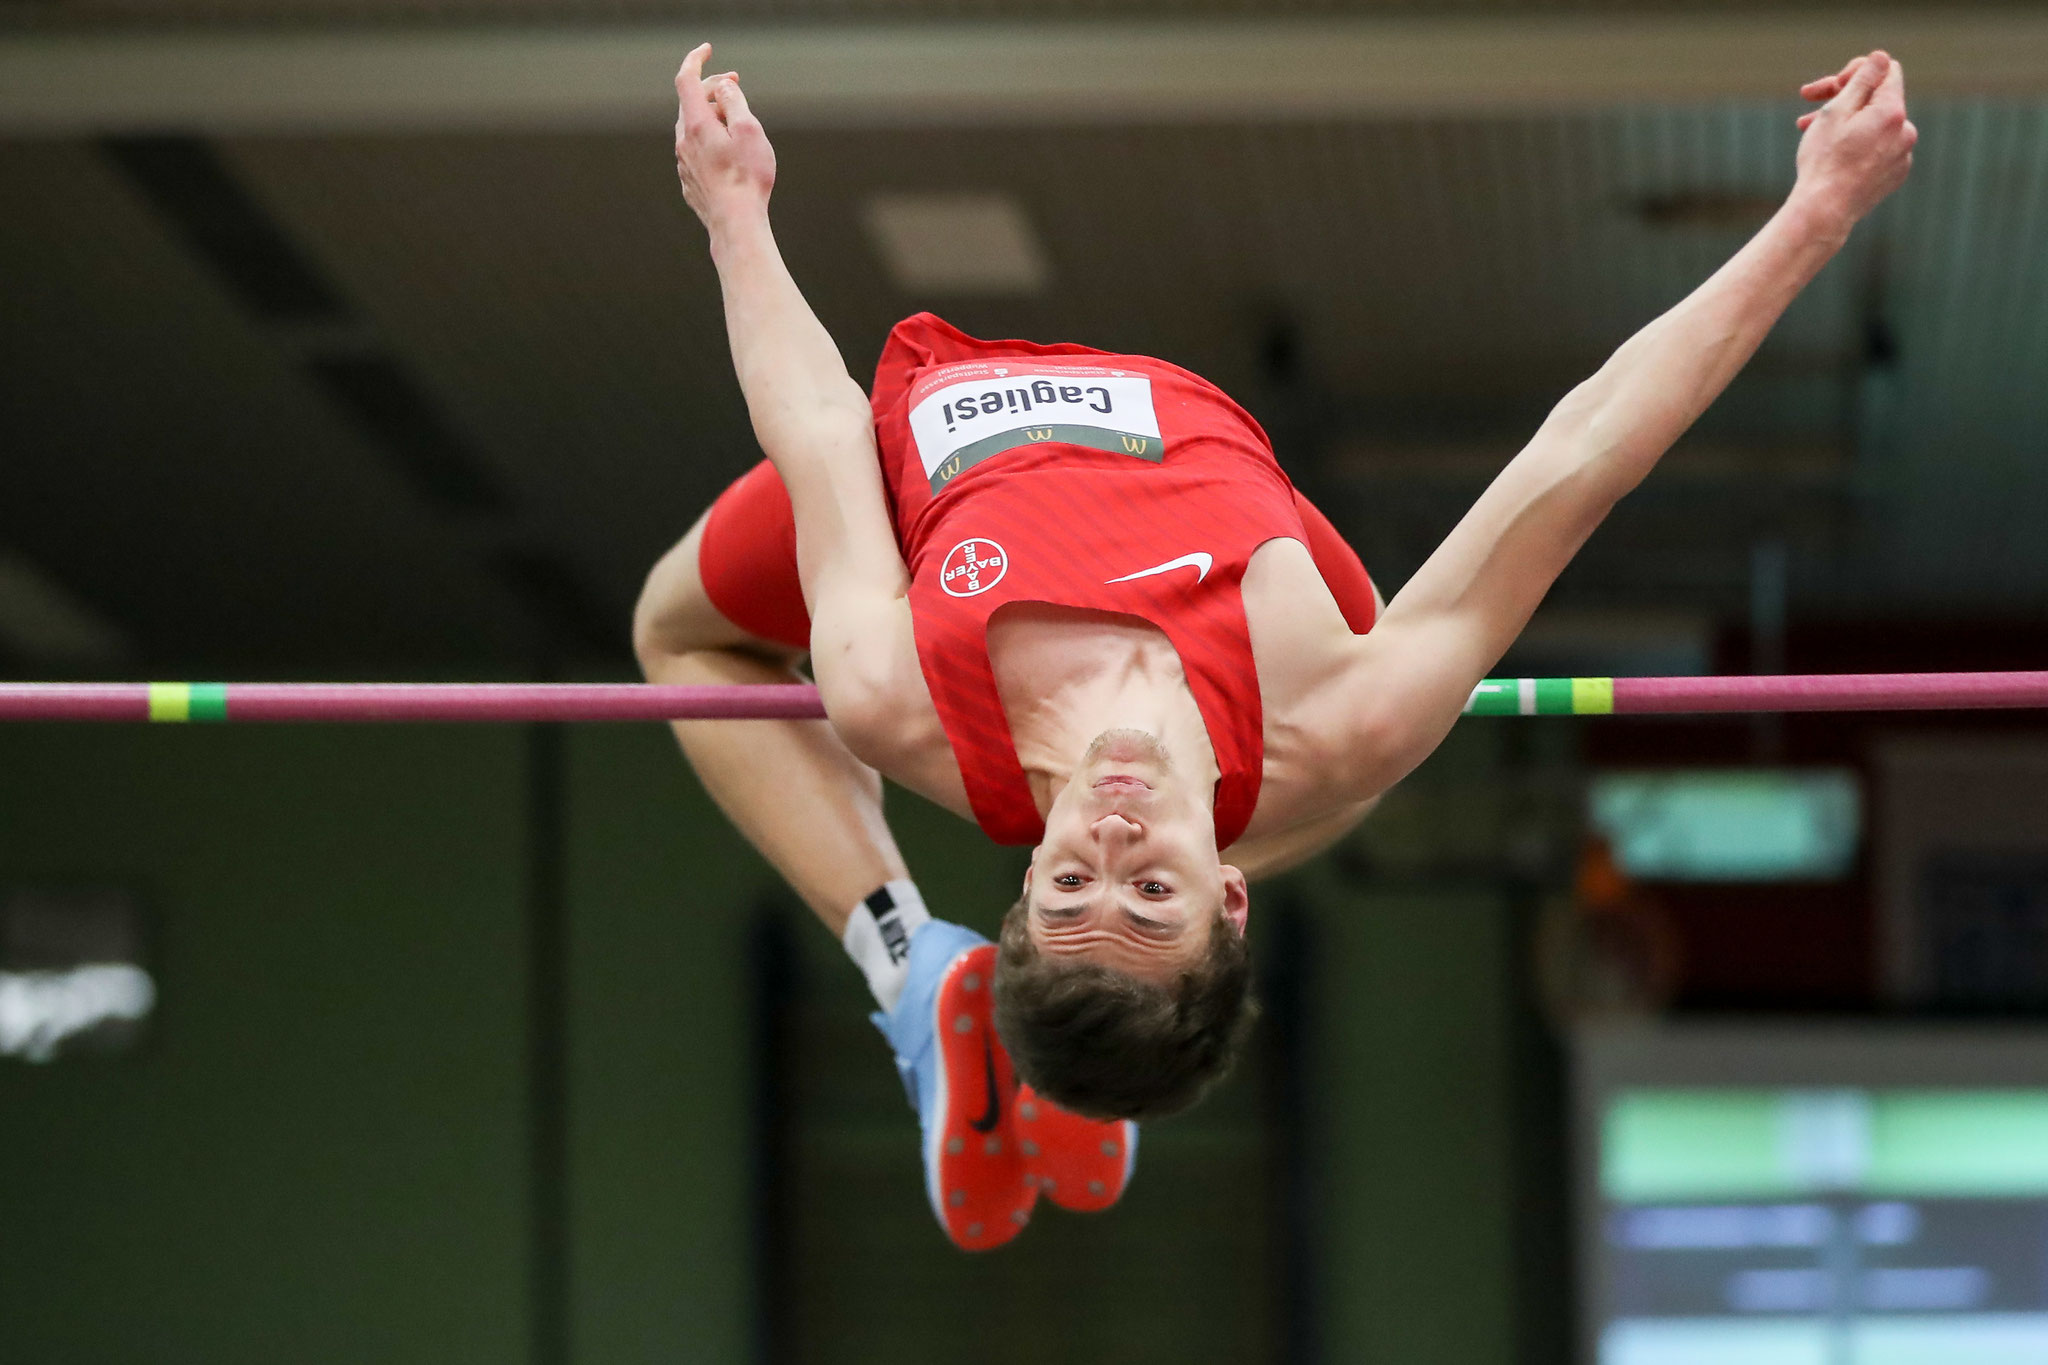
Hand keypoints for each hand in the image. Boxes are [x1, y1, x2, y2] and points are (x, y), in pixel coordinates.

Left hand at [674, 43, 775, 231]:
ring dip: (713, 117)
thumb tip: (722, 88)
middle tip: (736, 84)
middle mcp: (683, 142)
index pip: (687, 80)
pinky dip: (711, 141)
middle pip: (692, 103)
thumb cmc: (747, 179)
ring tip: (738, 122)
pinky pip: (697, 151)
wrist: (736, 225)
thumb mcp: (749, 131)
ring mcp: (684, 164)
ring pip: (694, 128)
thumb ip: (734, 102)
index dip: (695, 60)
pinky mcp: (690, 182)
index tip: (707, 50)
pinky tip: (729, 153)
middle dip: (713, 89)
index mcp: (696, 125)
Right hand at [1789, 50, 1917, 230]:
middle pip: (1878, 100)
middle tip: (1807, 104)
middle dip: (1844, 99)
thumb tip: (1881, 58)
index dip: (1858, 71)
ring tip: (1810, 133)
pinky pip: (1879, 149)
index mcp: (1892, 111)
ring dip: (1846, 124)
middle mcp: (1906, 131)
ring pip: (1875, 126)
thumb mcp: (1837, 111)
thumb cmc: (1824, 161)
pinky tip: (1834, 156)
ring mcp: (1902, 155)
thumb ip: (1862, 80)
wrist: (1825, 211)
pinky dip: (1858, 146)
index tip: (1834, 85)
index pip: (1887, 70)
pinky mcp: (1895, 174)